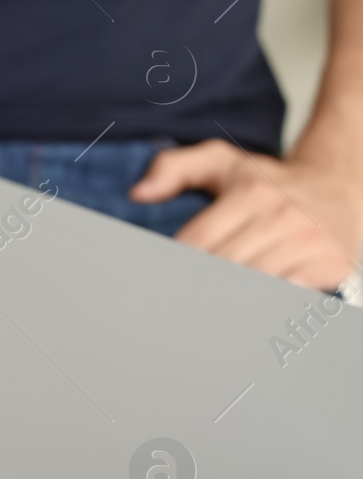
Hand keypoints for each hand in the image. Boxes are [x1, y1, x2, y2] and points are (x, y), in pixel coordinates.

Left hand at [132, 139, 362, 289]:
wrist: (344, 184)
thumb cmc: (273, 181)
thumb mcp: (225, 162)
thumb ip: (176, 168)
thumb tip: (137, 194)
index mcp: (250, 193)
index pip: (197, 242)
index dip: (173, 266)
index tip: (156, 283)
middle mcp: (280, 216)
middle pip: (221, 266)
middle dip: (195, 286)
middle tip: (172, 307)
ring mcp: (308, 242)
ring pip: (252, 284)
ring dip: (226, 301)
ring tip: (203, 315)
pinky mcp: (331, 264)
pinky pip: (288, 295)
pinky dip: (266, 305)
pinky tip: (248, 308)